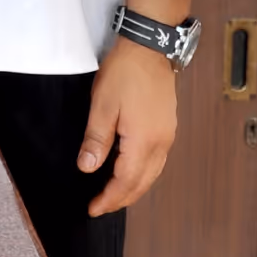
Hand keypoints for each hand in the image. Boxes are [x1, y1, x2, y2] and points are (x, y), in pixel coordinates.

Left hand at [78, 36, 177, 216]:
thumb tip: (87, 168)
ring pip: (152, 174)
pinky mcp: (169, 127)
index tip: (92, 208)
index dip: (109, 199)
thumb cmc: (124, 72)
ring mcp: (168, 136)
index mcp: (143, 141)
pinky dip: (142, 174)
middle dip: (121, 199)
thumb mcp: (102, 104)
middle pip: (142, 183)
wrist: (149, 47)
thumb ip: (96, 139)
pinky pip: (157, 161)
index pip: (125, 182)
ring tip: (113, 195)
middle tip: (101, 207)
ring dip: (133, 188)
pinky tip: (130, 171)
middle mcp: (161, 144)